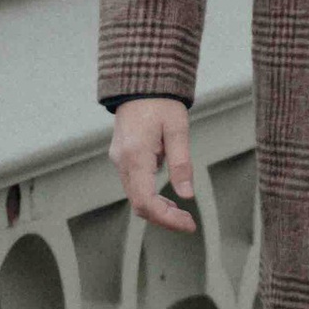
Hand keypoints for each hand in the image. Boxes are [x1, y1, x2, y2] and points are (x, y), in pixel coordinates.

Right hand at [109, 96, 196, 233]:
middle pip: (139, 204)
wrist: (139, 84)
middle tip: (189, 224)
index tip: (188, 224)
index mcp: (135, 155)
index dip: (166, 218)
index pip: (145, 200)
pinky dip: (151, 198)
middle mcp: (122, 162)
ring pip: (135, 197)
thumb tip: (187, 195)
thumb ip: (181, 163)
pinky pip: (135, 187)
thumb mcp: (178, 128)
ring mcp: (119, 161)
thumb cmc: (161, 103)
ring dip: (158, 209)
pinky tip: (169, 200)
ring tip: (183, 215)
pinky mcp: (122, 159)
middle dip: (164, 218)